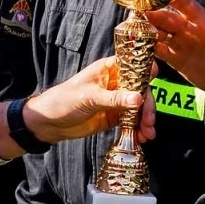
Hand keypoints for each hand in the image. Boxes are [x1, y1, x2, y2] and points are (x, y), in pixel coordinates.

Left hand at [21, 56, 153, 144]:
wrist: (49, 123)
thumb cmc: (64, 100)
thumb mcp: (90, 98)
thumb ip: (115, 99)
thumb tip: (139, 98)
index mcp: (108, 70)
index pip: (133, 65)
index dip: (145, 69)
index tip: (155, 77)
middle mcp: (116, 83)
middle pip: (141, 90)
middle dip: (147, 106)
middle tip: (148, 121)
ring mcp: (116, 101)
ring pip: (138, 107)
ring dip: (145, 120)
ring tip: (147, 135)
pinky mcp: (114, 116)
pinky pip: (131, 121)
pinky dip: (138, 129)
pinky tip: (141, 138)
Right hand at [143, 0, 204, 99]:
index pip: (189, 7)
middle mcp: (190, 31)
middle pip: (169, 18)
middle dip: (154, 13)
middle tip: (137, 10)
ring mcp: (182, 44)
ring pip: (160, 33)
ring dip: (147, 29)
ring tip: (131, 27)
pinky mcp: (176, 60)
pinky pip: (159, 51)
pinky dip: (147, 48)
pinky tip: (135, 46)